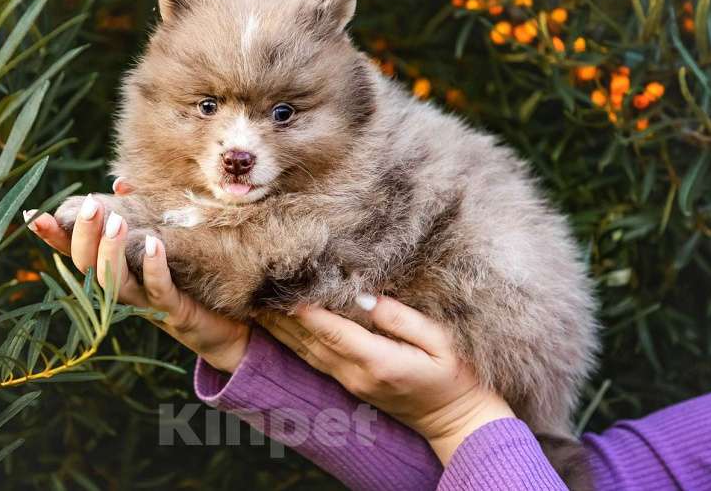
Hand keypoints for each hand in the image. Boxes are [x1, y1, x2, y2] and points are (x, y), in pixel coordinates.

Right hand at [24, 179, 249, 372]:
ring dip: (111, 250)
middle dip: (83, 235)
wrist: (227, 328)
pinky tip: (154, 243)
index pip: (74, 252)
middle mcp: (122, 289)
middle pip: (86, 266)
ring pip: (113, 282)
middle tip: (89, 205)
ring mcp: (145, 303)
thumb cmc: (187, 281)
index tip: (32, 215)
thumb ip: (138, 215)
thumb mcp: (159, 244)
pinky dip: (153, 267)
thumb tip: (119, 181)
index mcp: (114, 271)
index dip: (52, 236)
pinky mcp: (174, 311)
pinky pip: (158, 290)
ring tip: (115, 220)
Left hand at [257, 296, 514, 464]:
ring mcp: (350, 383)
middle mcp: (356, 375)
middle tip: (253, 288)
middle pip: (308, 342)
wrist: (457, 421)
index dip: (304, 311)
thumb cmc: (456, 376)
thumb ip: (402, 319)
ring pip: (305, 352)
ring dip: (279, 329)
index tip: (281, 288)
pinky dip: (293, 341)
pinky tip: (280, 326)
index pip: (331, 332)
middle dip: (280, 316)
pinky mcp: (350, 384)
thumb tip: (367, 298)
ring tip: (256, 303)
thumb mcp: (441, 342)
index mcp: (378, 362)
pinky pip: (313, 359)